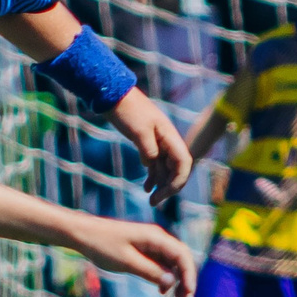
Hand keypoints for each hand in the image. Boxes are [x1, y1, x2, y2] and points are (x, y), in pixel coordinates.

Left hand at [69, 213, 195, 296]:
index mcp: (156, 237)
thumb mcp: (127, 261)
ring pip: (173, 263)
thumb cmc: (103, 245)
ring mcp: (151, 245)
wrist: (83, 234)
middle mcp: (157, 239)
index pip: (182, 255)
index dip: (189, 275)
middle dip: (187, 280)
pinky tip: (162, 291)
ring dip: (178, 281)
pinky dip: (165, 278)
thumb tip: (172, 281)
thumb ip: (151, 271)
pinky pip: (161, 264)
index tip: (188, 294)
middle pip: (181, 260)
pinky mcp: (143, 251)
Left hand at [108, 87, 191, 201]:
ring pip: (166, 168)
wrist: (113, 95)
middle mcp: (168, 140)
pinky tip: (146, 187)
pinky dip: (152, 176)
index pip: (184, 163)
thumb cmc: (127, 111)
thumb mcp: (138, 132)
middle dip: (169, 187)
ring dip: (161, 184)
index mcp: (170, 135)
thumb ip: (149, 150)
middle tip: (155, 201)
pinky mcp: (148, 143)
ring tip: (150, 199)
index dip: (179, 180)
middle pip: (177, 169)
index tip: (165, 193)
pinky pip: (155, 163)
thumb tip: (152, 165)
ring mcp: (159, 142)